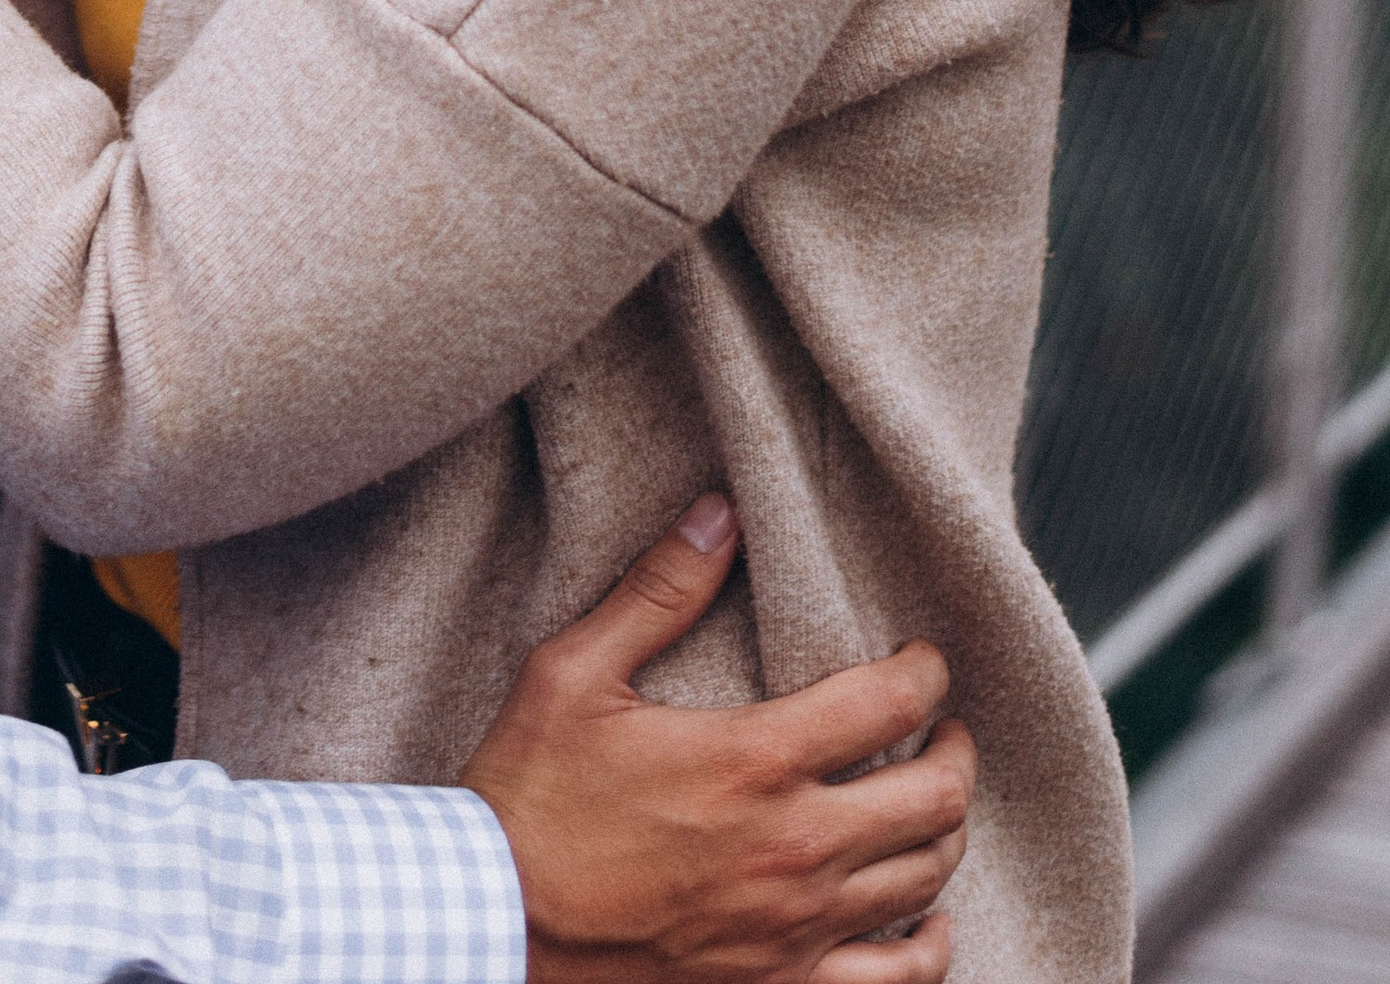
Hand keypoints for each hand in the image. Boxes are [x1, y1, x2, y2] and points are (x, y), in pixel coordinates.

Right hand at [463, 500, 970, 983]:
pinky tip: (929, 921)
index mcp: (753, 760)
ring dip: (945, 832)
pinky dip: (930, 948)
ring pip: (924, 878)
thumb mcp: (575, 674)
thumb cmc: (530, 799)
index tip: (925, 660)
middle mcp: (794, 848)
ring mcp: (795, 930)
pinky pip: (897, 980)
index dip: (926, 673)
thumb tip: (719, 514)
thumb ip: (657, 591)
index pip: (887, 704)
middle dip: (955, 752)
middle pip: (932, 798)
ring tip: (935, 799)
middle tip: (945, 728)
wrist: (497, 928)